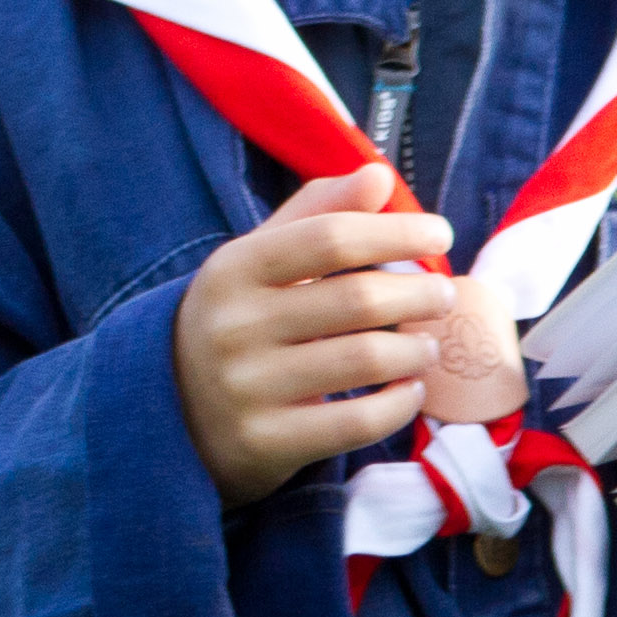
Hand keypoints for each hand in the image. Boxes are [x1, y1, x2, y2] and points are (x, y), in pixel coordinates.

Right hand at [173, 171, 453, 504]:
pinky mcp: (266, 442)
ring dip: (415, 350)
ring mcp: (247, 388)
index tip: (440, 233)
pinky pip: (358, 422)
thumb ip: (316, 216)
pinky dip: (400, 404)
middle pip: (358, 299)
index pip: (329, 238)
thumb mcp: (258, 262)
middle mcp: (234, 326)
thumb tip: (378, 175)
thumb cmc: (237, 322)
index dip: (394, 232)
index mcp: (233, 270)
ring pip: (366, 360)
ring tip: (425, 345)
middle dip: (419, 294)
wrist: (172, 412)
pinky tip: (408, 391)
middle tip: (443, 295)